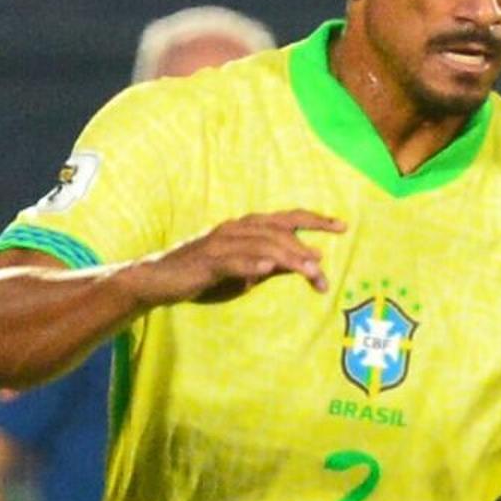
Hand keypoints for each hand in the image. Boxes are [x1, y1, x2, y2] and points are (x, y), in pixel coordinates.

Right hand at [122, 210, 342, 304]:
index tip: (342, 226)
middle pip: (278, 232)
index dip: (315, 220)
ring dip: (288, 259)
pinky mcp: (206, 262)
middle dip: (304, 252)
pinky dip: (251, 264)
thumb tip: (305, 262)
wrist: (158, 282)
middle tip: (322, 274)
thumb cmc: (201, 277)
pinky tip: (267, 270)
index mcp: (246, 228)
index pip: (286, 219)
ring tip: (309, 273)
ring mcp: (220, 244)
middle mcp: (235, 229)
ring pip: (262, 246)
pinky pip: (233, 261)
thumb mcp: (244, 272)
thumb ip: (272, 264)